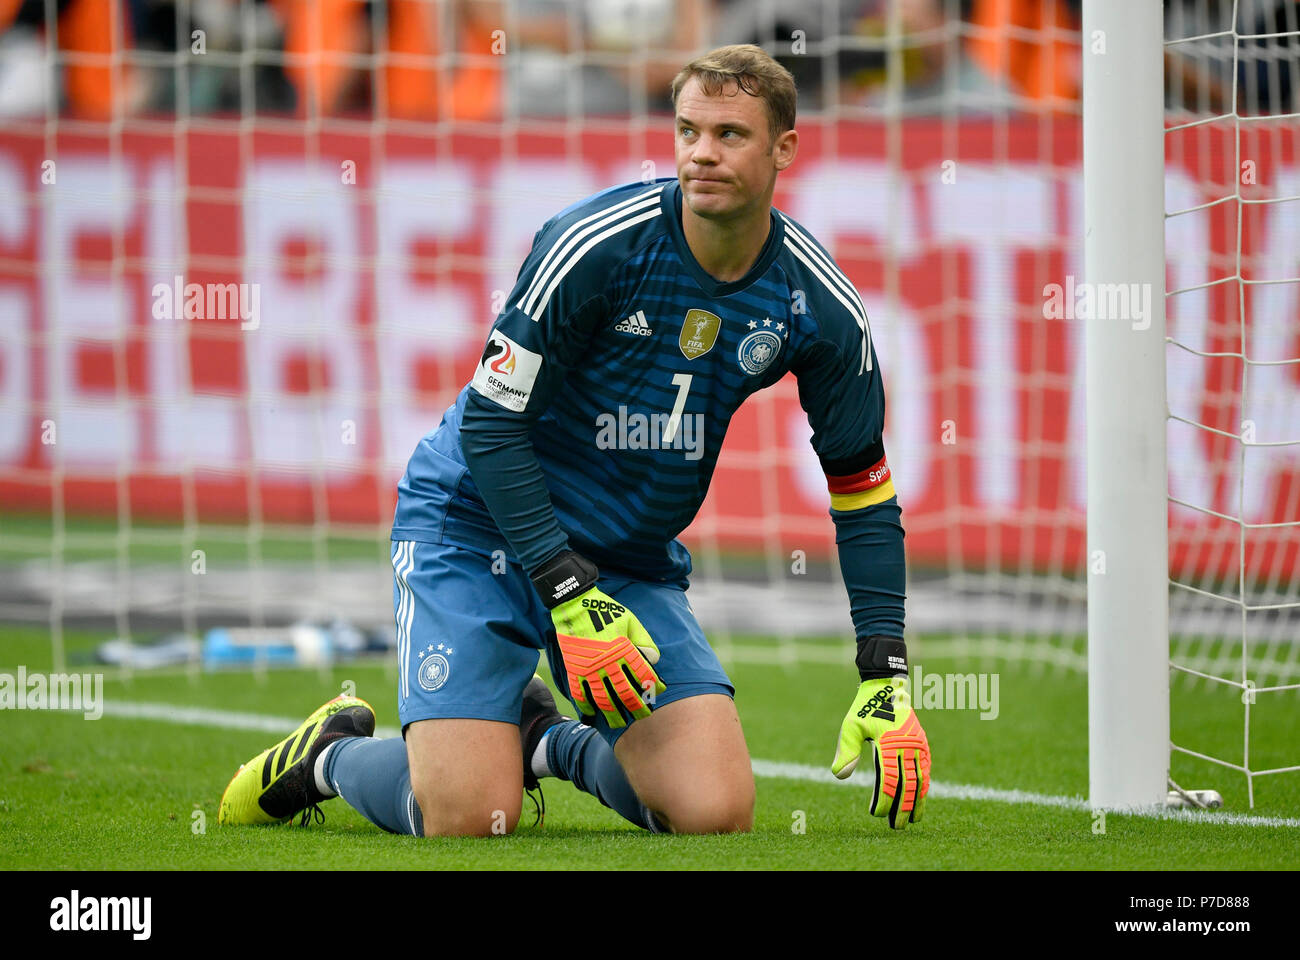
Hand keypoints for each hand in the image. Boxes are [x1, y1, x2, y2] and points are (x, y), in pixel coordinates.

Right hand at [550, 586, 665, 727]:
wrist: (575, 605)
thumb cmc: (606, 611)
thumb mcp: (631, 621)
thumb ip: (644, 640)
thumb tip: (653, 660)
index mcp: (624, 650)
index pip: (643, 674)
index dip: (653, 685)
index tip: (658, 692)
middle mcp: (608, 662)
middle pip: (625, 692)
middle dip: (636, 707)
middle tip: (643, 716)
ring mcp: (589, 668)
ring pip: (603, 698)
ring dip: (612, 714)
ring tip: (619, 724)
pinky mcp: (574, 669)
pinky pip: (580, 693)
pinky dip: (585, 706)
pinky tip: (591, 715)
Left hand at [831, 676, 930, 828]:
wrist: (886, 686)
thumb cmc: (864, 707)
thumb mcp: (850, 725)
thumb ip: (846, 750)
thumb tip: (839, 775)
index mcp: (888, 742)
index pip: (887, 779)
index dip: (884, 799)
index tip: (877, 814)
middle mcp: (906, 745)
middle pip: (906, 784)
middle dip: (902, 807)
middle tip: (895, 827)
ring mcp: (917, 744)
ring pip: (920, 779)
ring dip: (917, 801)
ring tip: (912, 821)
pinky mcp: (922, 743)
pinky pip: (925, 769)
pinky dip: (924, 786)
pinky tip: (920, 799)